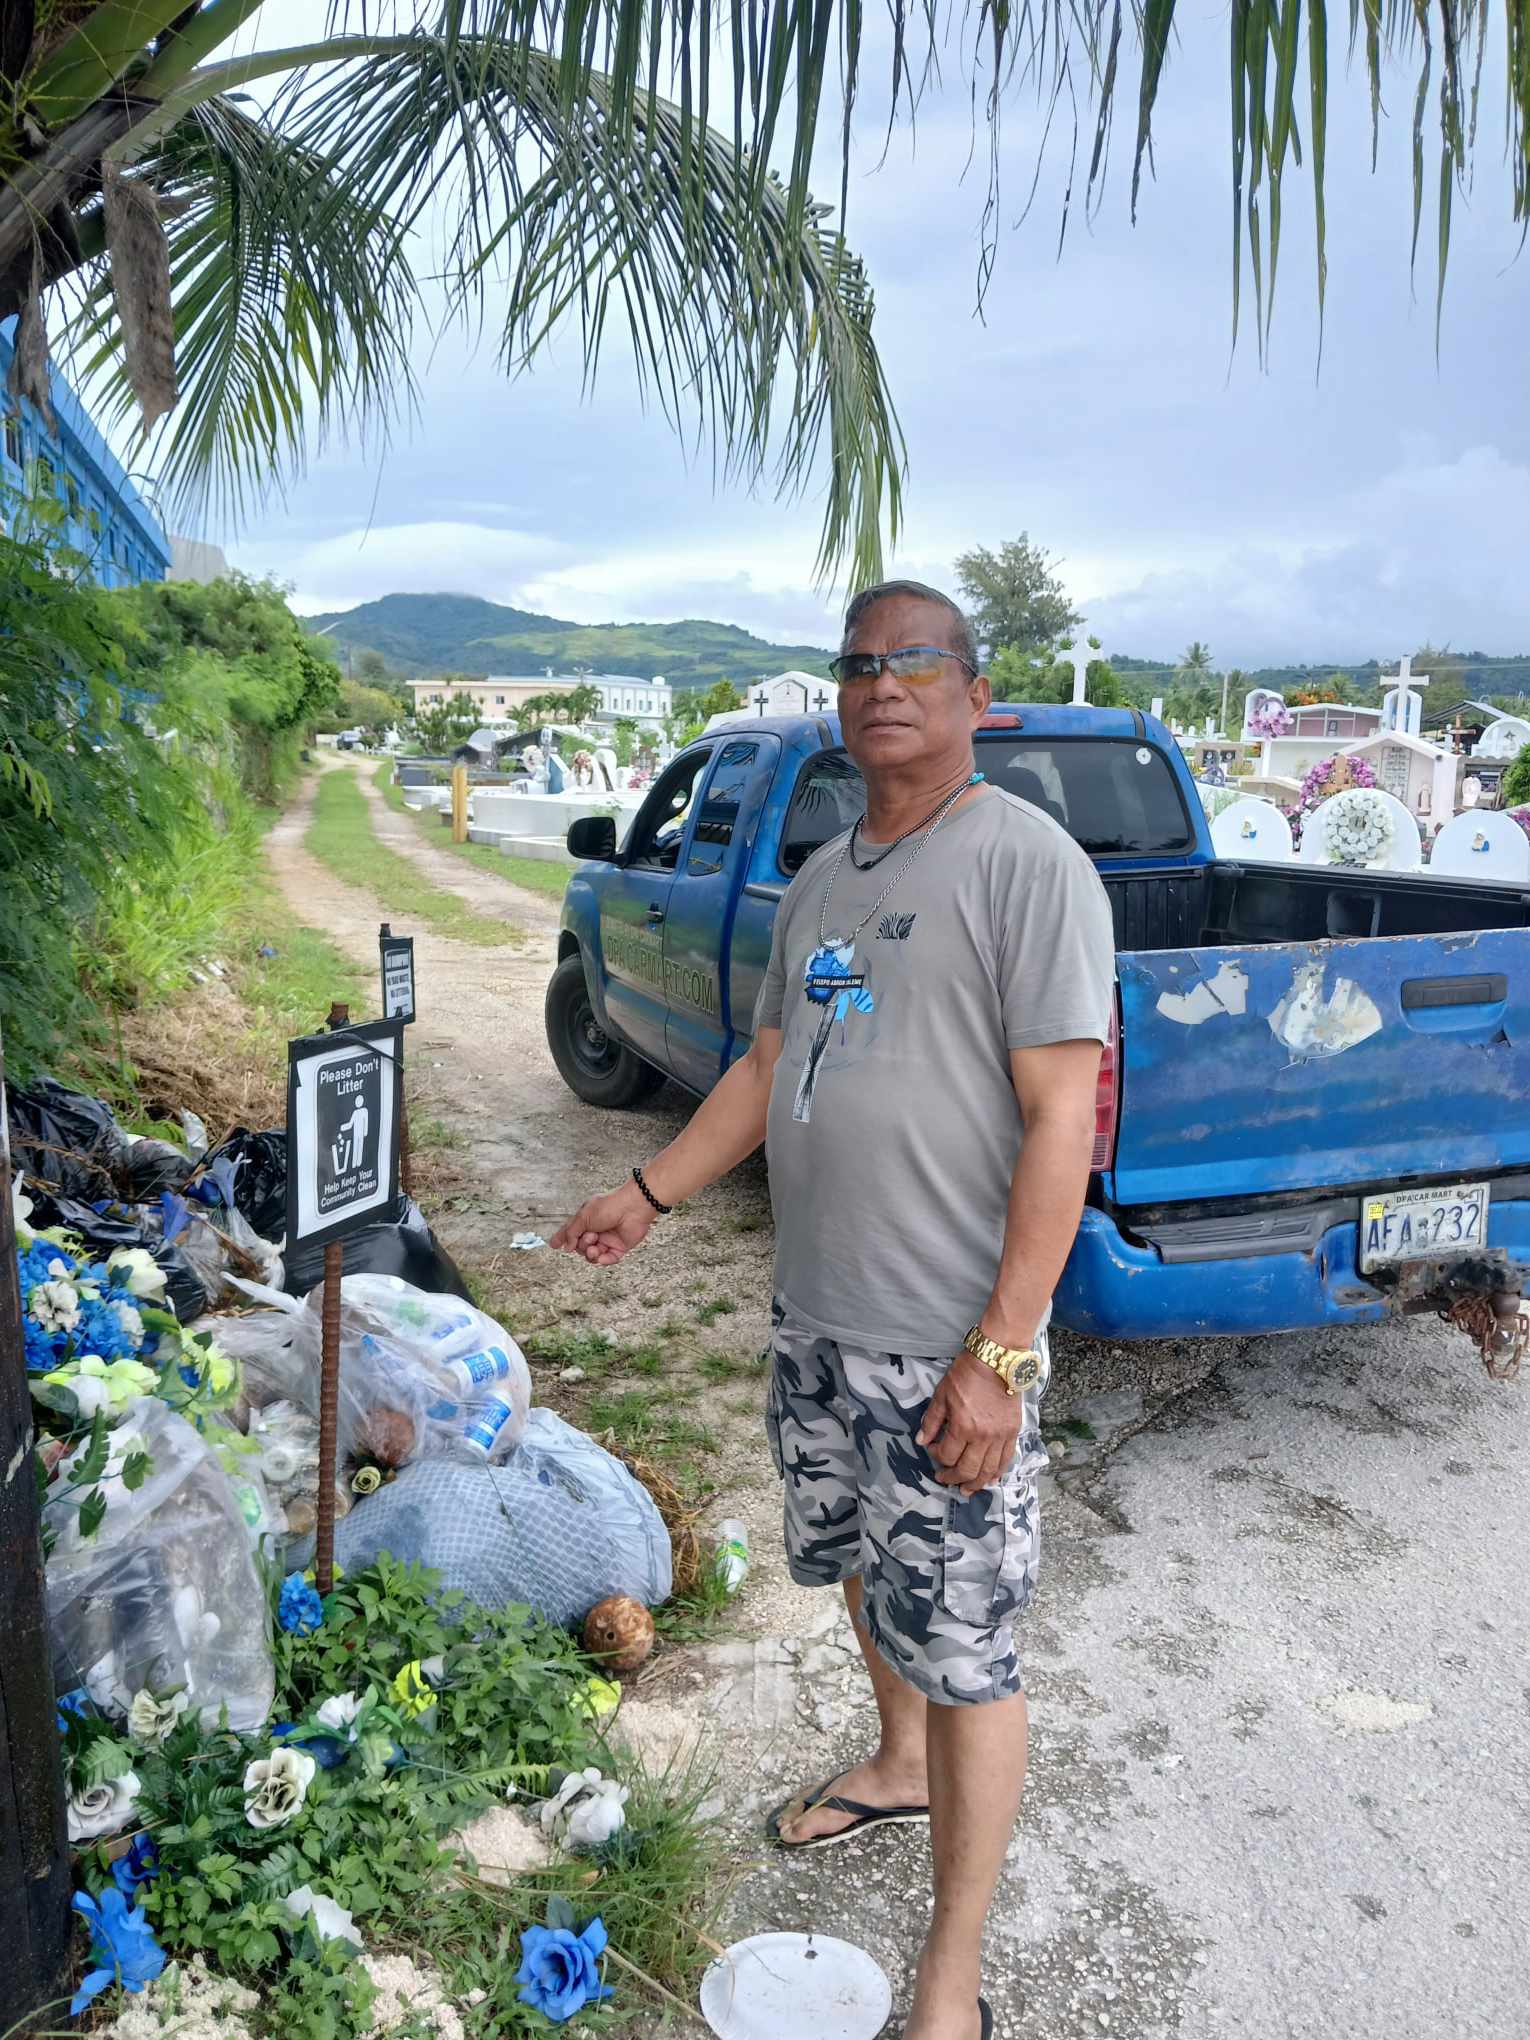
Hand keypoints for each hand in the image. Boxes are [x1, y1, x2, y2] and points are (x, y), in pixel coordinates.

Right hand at [550, 1181, 656, 1265]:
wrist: (633, 1208)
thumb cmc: (609, 1206)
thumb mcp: (584, 1216)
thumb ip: (572, 1232)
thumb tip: (566, 1247)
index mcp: (587, 1220)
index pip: (570, 1231)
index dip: (562, 1238)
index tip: (553, 1245)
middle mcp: (596, 1230)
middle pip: (580, 1247)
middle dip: (582, 1245)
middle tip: (589, 1237)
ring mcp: (607, 1240)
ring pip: (592, 1255)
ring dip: (591, 1253)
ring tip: (595, 1247)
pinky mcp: (619, 1248)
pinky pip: (608, 1259)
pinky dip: (603, 1260)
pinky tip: (602, 1256)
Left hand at [916, 1351, 1021, 1495]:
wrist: (997, 1360)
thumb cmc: (966, 1374)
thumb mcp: (942, 1394)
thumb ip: (932, 1421)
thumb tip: (922, 1441)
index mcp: (962, 1426)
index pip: (947, 1455)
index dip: (936, 1457)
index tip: (933, 1450)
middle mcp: (983, 1436)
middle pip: (967, 1469)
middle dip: (953, 1478)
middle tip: (944, 1479)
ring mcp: (1001, 1436)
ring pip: (988, 1470)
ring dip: (976, 1483)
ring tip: (966, 1489)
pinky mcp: (1013, 1432)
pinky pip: (1006, 1460)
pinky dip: (997, 1472)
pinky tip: (990, 1478)